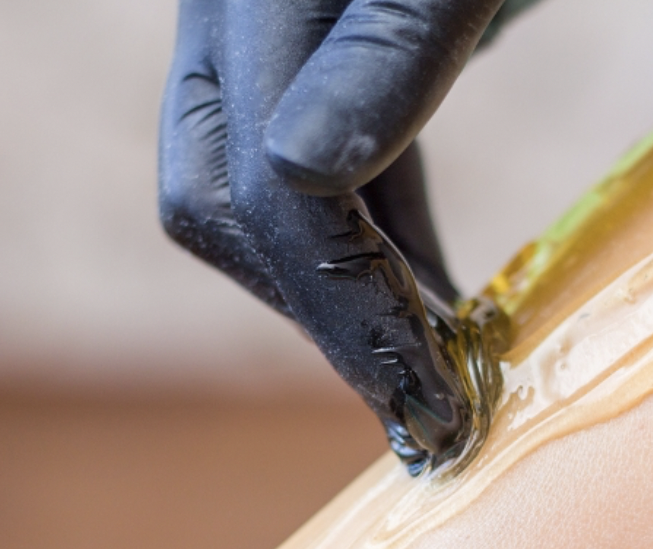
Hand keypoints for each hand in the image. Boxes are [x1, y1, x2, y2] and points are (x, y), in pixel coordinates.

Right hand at [157, 0, 510, 473]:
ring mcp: (267, 42)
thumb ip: (386, 46)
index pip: (260, 188)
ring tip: (431, 373)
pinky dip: (371, 248)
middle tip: (420, 405)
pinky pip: (318, 174)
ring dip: (342, 297)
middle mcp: (236, 25)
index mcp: (255, 1)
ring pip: (257, 202)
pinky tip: (426, 298)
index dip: (343, 311)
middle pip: (220, 209)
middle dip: (320, 320)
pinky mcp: (314, 55)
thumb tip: (298, 168)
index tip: (431, 400)